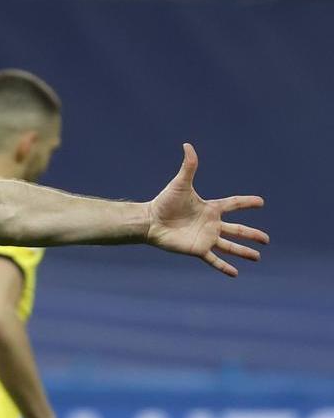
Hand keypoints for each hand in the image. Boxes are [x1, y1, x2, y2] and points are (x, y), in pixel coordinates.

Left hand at [147, 143, 268, 276]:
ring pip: (230, 246)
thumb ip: (188, 166)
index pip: (233, 204)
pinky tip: (235, 273)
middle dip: (252, 234)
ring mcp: (205, 238)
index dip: (247, 202)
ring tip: (258, 258)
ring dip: (244, 252)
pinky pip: (214, 260)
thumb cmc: (164, 202)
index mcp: (210, 208)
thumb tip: (187, 144)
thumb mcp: (180, 183)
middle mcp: (211, 224)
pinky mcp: (197, 249)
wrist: (151, 221)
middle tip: (267, 239)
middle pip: (237, 230)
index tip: (261, 202)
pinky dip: (224, 267)